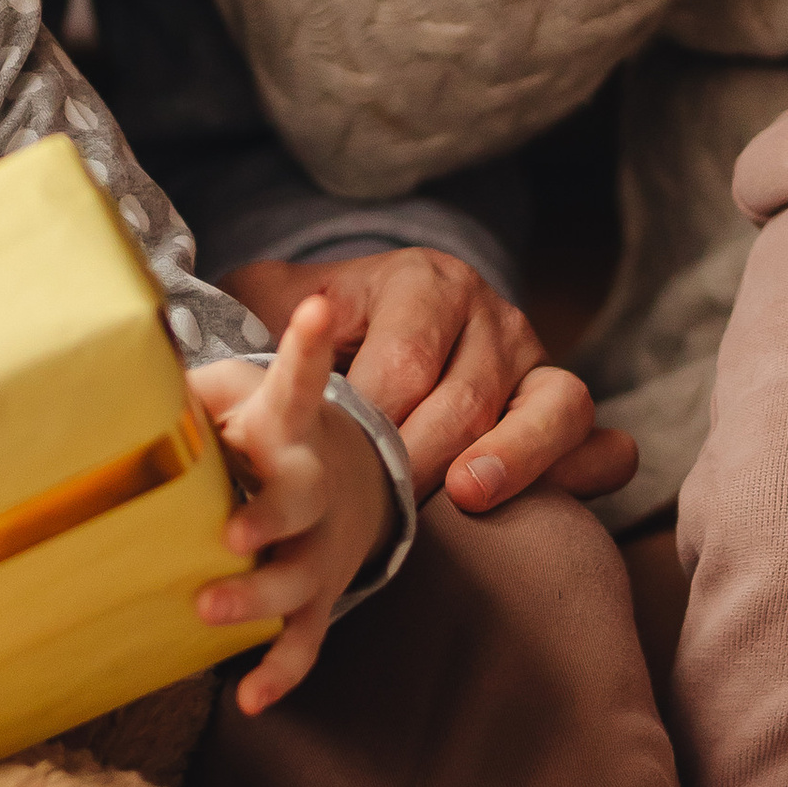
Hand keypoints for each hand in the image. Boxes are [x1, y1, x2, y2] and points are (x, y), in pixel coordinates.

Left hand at [190, 298, 393, 711]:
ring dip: (258, 598)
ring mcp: (319, 548)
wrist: (353, 483)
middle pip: (302, 498)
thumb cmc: (264, 430)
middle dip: (271, 516)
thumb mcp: (234, 392)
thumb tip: (101, 359)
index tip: (320, 309)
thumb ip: (182, 384)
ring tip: (207, 610)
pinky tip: (251, 698)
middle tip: (231, 534)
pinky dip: (280, 671)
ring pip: (300, 579)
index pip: (300, 380)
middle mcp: (311, 486)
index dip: (310, 346)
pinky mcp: (318, 598)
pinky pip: (305, 642)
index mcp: (287, 425)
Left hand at [227, 248, 637, 514]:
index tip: (338, 458)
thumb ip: (248, 316)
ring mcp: (536, 362)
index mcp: (422, 282)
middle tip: (384, 504)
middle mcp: (490, 314)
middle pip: (474, 390)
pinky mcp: (563, 410)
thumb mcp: (281, 301)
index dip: (376, 413)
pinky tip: (565, 501)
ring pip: (554, 403)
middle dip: (427, 452)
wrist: (388, 318)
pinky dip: (592, 472)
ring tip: (469, 496)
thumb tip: (185, 353)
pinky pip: (603, 441)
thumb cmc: (321, 327)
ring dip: (516, 456)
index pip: (407, 355)